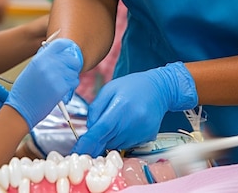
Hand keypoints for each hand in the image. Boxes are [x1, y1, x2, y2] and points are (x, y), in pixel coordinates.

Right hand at [5, 38, 82, 128]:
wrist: (20, 109)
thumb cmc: (25, 90)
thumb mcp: (32, 69)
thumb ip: (45, 60)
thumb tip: (60, 53)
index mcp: (41, 58)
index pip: (61, 44)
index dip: (68, 47)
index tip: (70, 51)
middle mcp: (48, 65)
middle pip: (71, 58)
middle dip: (73, 64)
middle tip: (70, 69)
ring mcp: (55, 76)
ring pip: (74, 71)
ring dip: (71, 76)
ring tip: (63, 82)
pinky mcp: (60, 88)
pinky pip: (74, 82)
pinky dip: (71, 86)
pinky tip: (63, 89)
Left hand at [72, 62, 197, 155]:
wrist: (159, 89)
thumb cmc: (132, 86)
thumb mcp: (110, 89)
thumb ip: (96, 108)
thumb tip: (90, 128)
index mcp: (121, 107)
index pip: (100, 130)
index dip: (87, 143)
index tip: (77, 151)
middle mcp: (132, 122)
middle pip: (107, 141)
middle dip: (98, 139)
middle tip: (97, 130)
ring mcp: (141, 132)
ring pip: (116, 144)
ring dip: (110, 138)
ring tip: (117, 120)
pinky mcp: (147, 138)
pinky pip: (127, 144)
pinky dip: (122, 138)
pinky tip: (127, 124)